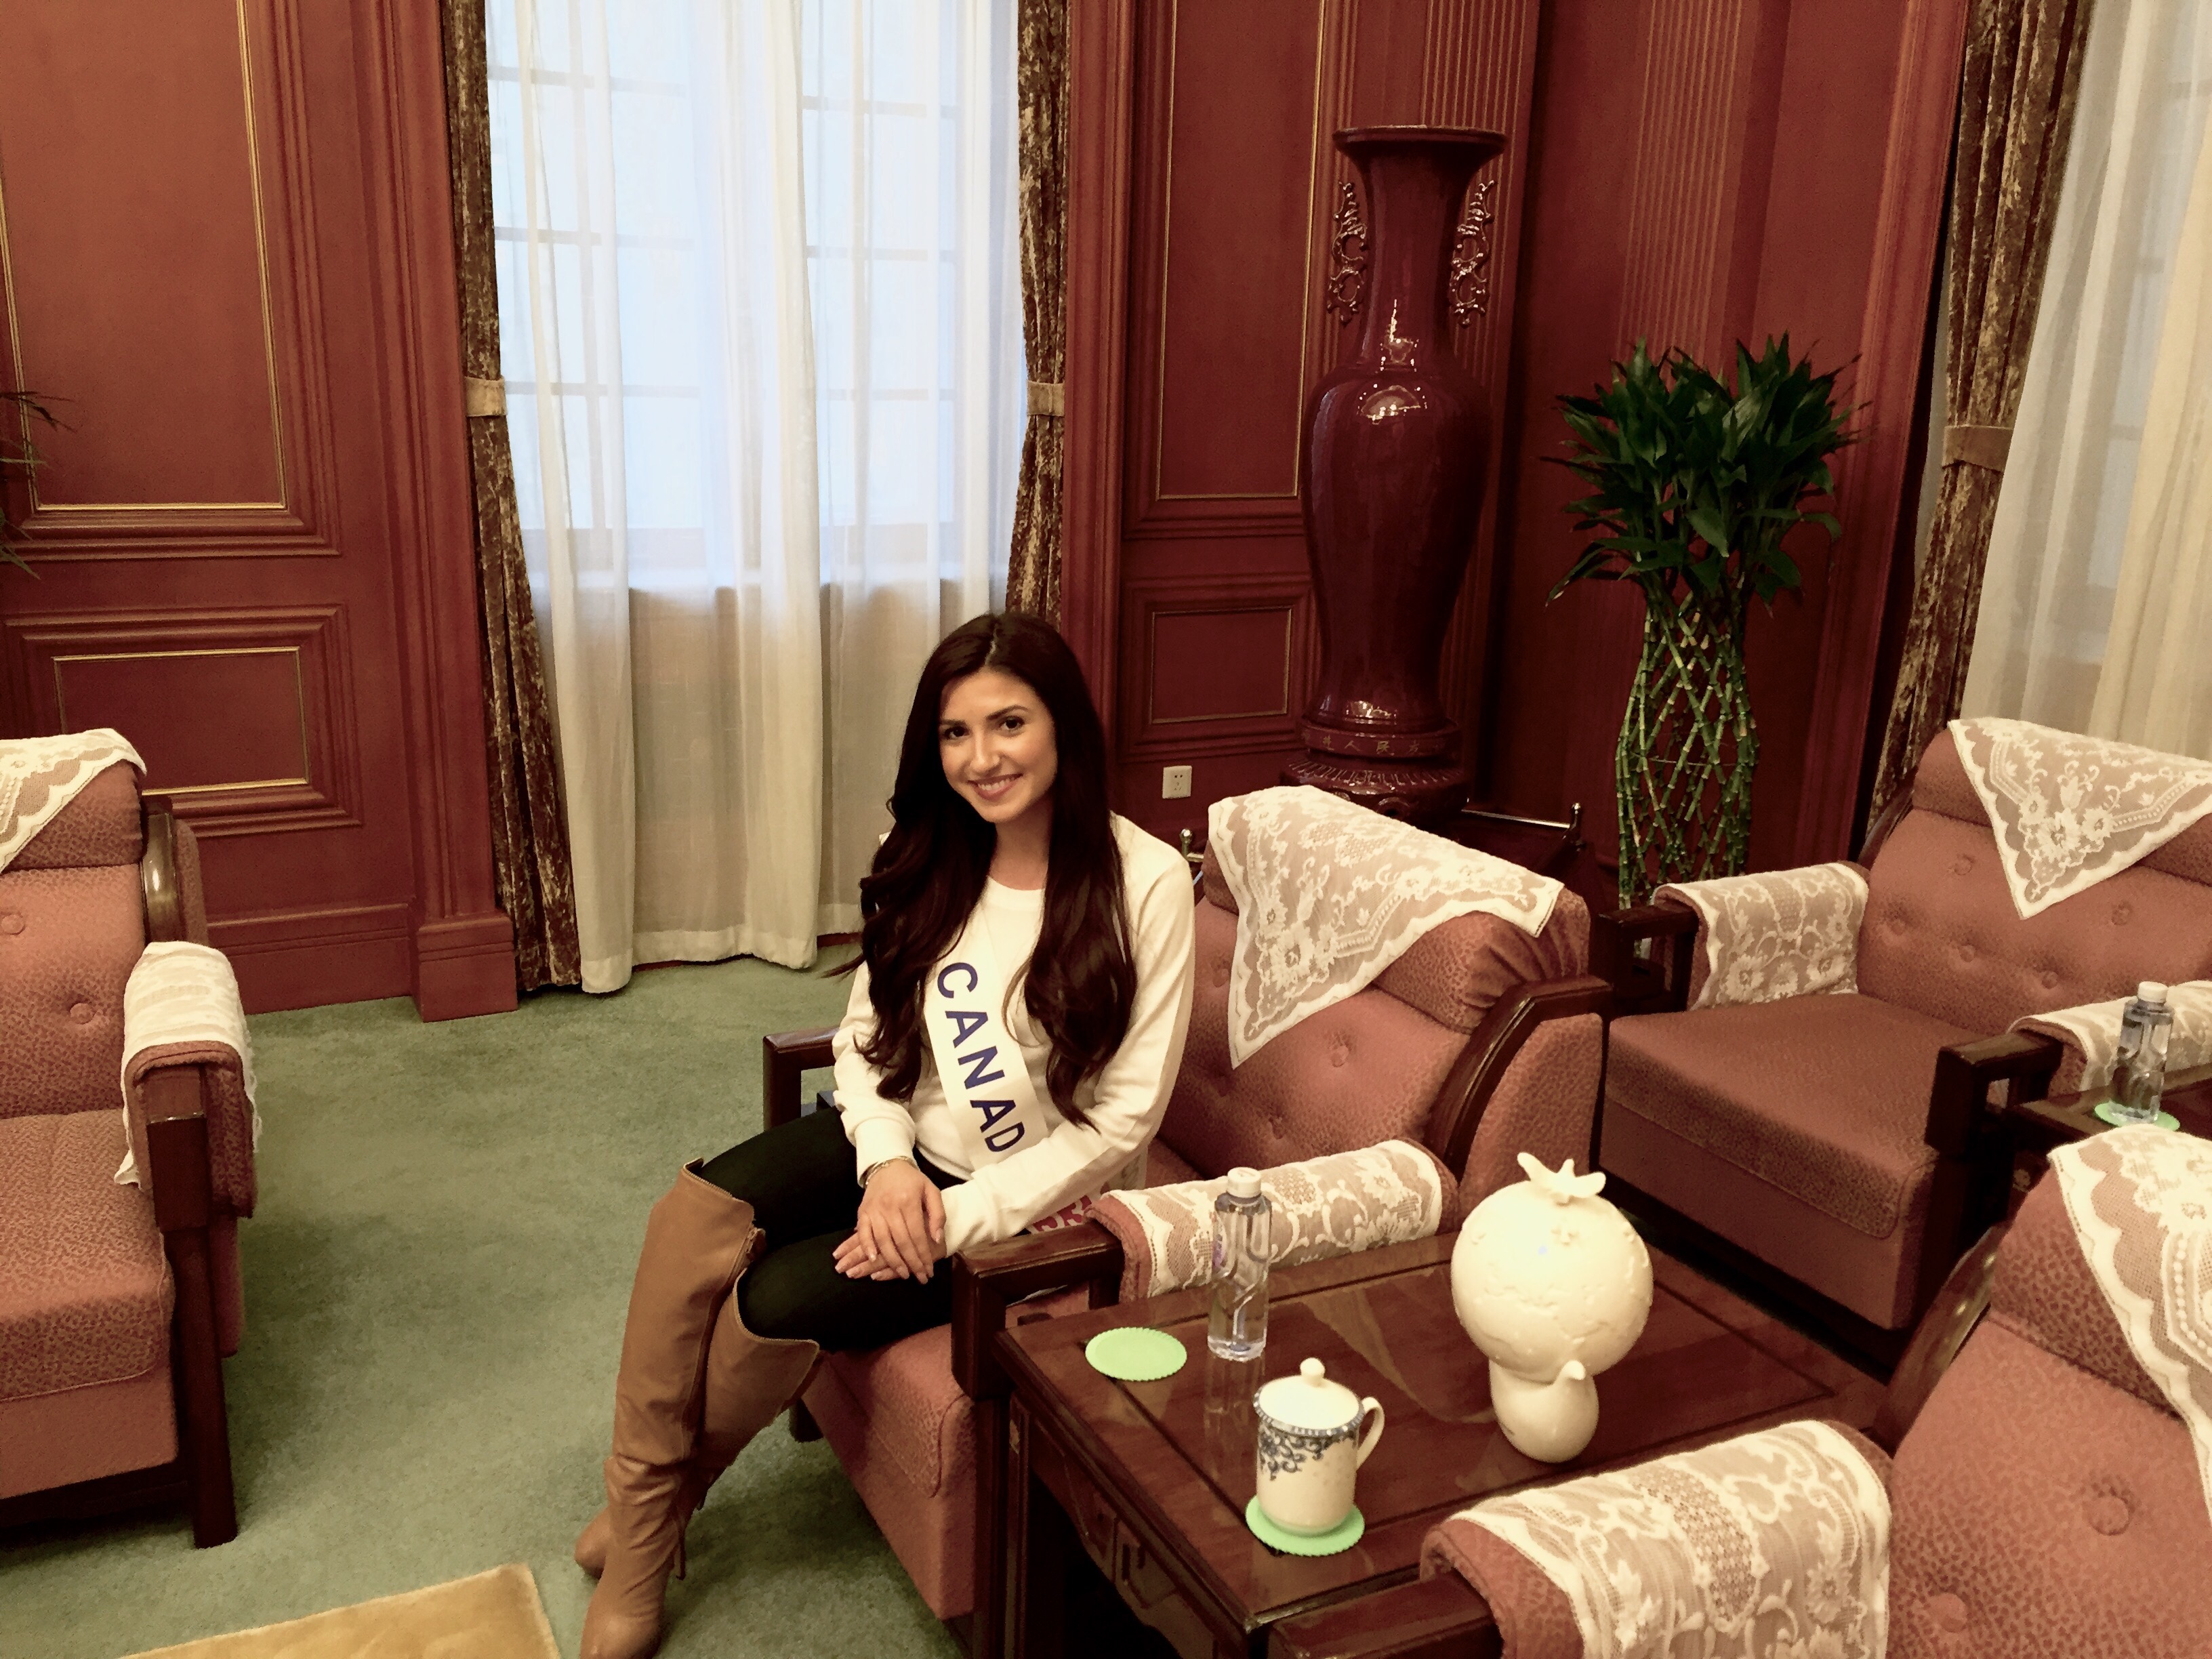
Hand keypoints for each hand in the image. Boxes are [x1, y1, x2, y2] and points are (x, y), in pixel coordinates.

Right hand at [835, 1160, 946, 1282]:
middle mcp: (890, 1207)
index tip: (929, 1270)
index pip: (917, 1235)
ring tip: (903, 1274)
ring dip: (892, 1261)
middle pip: (901, 1241)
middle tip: (919, 1277)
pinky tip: (873, 1260)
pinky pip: (863, 1233)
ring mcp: (874, 1210)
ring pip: (883, 1241)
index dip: (923, 1255)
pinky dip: (867, 1247)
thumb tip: (936, 1239)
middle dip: (911, 1263)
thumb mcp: (931, 1191)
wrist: (888, 1165)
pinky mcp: (863, 1212)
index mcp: (909, 1201)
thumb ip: (938, 1214)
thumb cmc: (912, 1181)